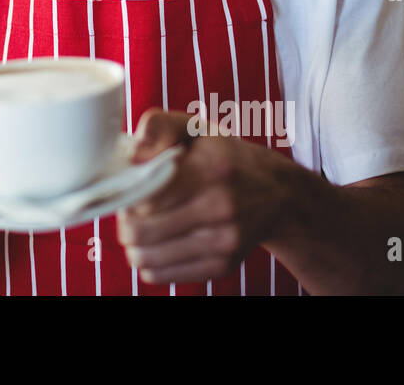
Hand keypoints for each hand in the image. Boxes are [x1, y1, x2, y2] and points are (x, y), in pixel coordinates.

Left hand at [116, 108, 288, 284]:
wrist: (278, 194)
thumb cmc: (226, 157)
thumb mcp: (195, 128)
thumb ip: (158, 127)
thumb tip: (132, 156)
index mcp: (211, 171)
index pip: (146, 197)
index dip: (126, 194)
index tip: (128, 187)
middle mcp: (220, 210)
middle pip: (141, 232)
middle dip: (125, 221)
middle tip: (130, 209)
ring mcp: (223, 243)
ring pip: (146, 259)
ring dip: (133, 244)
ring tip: (141, 226)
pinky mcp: (221, 267)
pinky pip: (161, 275)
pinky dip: (149, 261)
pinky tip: (158, 243)